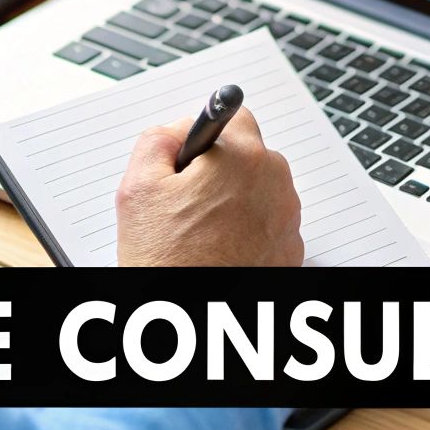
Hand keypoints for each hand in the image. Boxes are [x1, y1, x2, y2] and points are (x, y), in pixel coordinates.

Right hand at [115, 108, 302, 266]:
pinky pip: (270, 224)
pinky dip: (249, 231)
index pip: (233, 117)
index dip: (204, 136)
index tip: (193, 153)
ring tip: (200, 232)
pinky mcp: (292, 250)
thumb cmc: (165, 261)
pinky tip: (220, 249)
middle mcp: (275, 184)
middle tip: (185, 201)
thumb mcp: (138, 188)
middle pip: (248, 155)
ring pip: (260, 191)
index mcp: (242, 159)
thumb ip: (157, 141)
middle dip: (219, 171)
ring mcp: (288, 220)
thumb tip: (177, 131)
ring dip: (235, 201)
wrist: (192, 313)